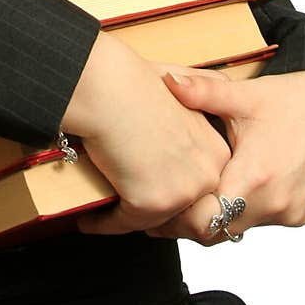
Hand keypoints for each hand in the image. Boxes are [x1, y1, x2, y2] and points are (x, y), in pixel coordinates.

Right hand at [60, 33, 231, 234]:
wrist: (107, 86)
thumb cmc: (132, 80)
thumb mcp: (177, 84)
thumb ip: (194, 93)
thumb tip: (184, 92)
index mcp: (216, 150)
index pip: (195, 183)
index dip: (168, 187)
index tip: (145, 186)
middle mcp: (207, 174)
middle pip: (179, 208)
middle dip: (151, 210)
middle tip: (124, 207)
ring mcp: (182, 191)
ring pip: (152, 220)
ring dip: (125, 220)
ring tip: (102, 216)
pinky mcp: (152, 203)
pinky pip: (124, 223)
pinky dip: (102, 224)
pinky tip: (88, 220)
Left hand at [144, 67, 304, 244]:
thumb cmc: (293, 101)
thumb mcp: (244, 95)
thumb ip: (202, 92)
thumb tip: (166, 80)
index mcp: (256, 176)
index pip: (204, 218)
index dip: (175, 213)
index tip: (152, 199)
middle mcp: (274, 203)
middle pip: (216, 230)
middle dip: (185, 219)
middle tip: (160, 199)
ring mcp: (288, 213)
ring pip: (236, 229)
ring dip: (211, 216)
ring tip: (185, 191)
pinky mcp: (297, 215)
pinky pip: (257, 222)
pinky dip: (236, 211)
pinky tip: (220, 187)